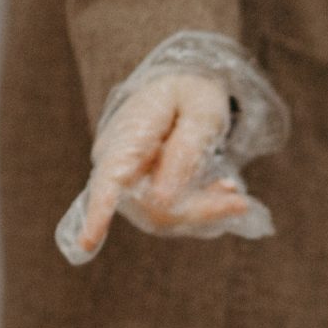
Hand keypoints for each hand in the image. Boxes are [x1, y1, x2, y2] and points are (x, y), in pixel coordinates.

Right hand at [70, 72, 249, 252]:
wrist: (183, 85)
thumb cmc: (191, 92)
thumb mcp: (200, 111)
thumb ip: (185, 150)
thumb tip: (163, 200)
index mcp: (127, 136)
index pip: (108, 180)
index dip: (98, 212)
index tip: (86, 242)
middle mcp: (119, 164)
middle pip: (150, 208)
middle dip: (197, 212)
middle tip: (241, 202)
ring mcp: (129, 182)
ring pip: (164, 216)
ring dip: (204, 212)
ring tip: (236, 196)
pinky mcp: (144, 192)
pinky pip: (171, 211)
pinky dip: (201, 207)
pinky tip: (225, 191)